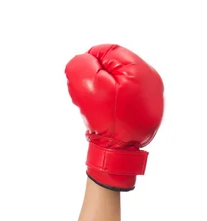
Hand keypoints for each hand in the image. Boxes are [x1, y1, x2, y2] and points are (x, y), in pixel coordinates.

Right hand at [65, 44, 163, 190]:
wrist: (119, 153)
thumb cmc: (106, 122)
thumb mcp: (89, 90)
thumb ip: (83, 67)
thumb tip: (85, 59)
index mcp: (139, 70)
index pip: (110, 52)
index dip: (91, 63)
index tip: (84, 80)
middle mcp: (151, 79)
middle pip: (117, 66)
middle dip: (101, 77)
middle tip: (92, 95)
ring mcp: (153, 95)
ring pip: (122, 81)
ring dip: (108, 89)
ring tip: (101, 106)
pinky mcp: (149, 108)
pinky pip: (129, 96)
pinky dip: (116, 101)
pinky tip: (110, 113)